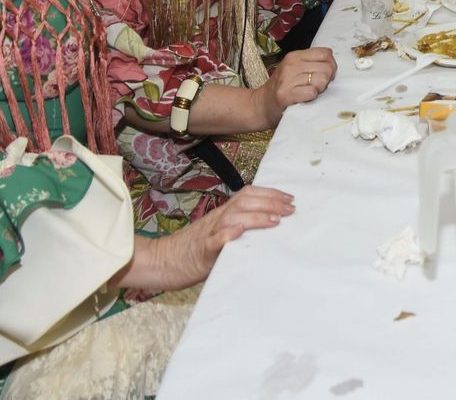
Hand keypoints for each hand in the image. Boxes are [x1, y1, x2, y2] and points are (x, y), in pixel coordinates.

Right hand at [150, 185, 295, 289]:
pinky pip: (214, 241)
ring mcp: (209, 233)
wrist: (163, 261)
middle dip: (270, 203)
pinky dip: (227, 235)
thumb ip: (239, 227)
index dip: (270, 194)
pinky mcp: (202, 251)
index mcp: (224, 213)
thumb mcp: (220, 233)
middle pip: (244, 201)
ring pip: (232, 217)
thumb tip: (270, 225)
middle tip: (291, 209)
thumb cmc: (196, 250)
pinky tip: (238, 232)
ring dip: (255, 217)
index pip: (248, 194)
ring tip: (275, 220)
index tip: (290, 198)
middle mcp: (218, 218)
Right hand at [260, 48, 336, 123]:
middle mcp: (291, 65)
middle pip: (327, 68)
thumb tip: (333, 66)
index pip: (326, 53)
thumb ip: (312, 63)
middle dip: (327, 79)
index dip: (331, 65)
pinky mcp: (286, 95)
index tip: (324, 74)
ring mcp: (287, 79)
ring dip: (319, 89)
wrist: (261, 105)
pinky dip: (312, 97)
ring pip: (322, 80)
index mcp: (295, 56)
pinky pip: (312, 92)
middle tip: (316, 86)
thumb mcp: (294, 69)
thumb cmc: (283, 88)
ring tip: (308, 92)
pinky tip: (304, 98)